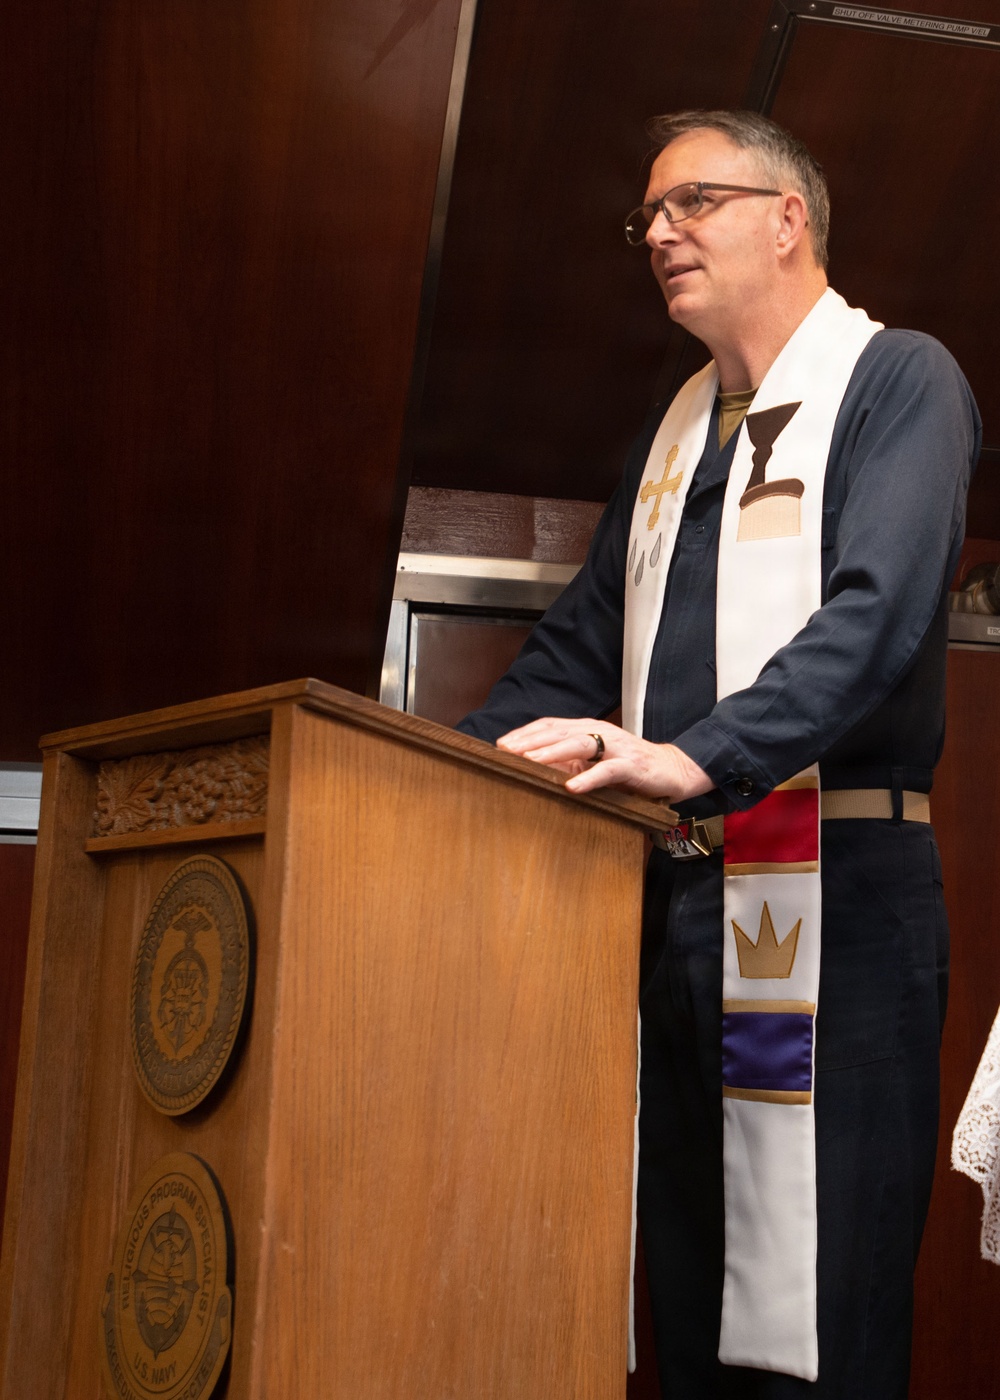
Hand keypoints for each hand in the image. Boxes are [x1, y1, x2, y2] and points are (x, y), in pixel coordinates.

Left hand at [495, 717, 713, 800]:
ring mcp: (616, 747)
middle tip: (505, 750)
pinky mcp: (631, 765)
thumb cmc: (628, 768)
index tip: (501, 743)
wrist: (672, 770)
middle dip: (531, 740)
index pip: (550, 725)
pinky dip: (588, 778)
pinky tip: (571, 787)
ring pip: (579, 744)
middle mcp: (599, 732)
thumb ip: (568, 762)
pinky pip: (607, 770)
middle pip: (559, 731)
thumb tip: (531, 768)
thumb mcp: (593, 763)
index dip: (525, 733)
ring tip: (529, 760)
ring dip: (552, 752)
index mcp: (587, 729)